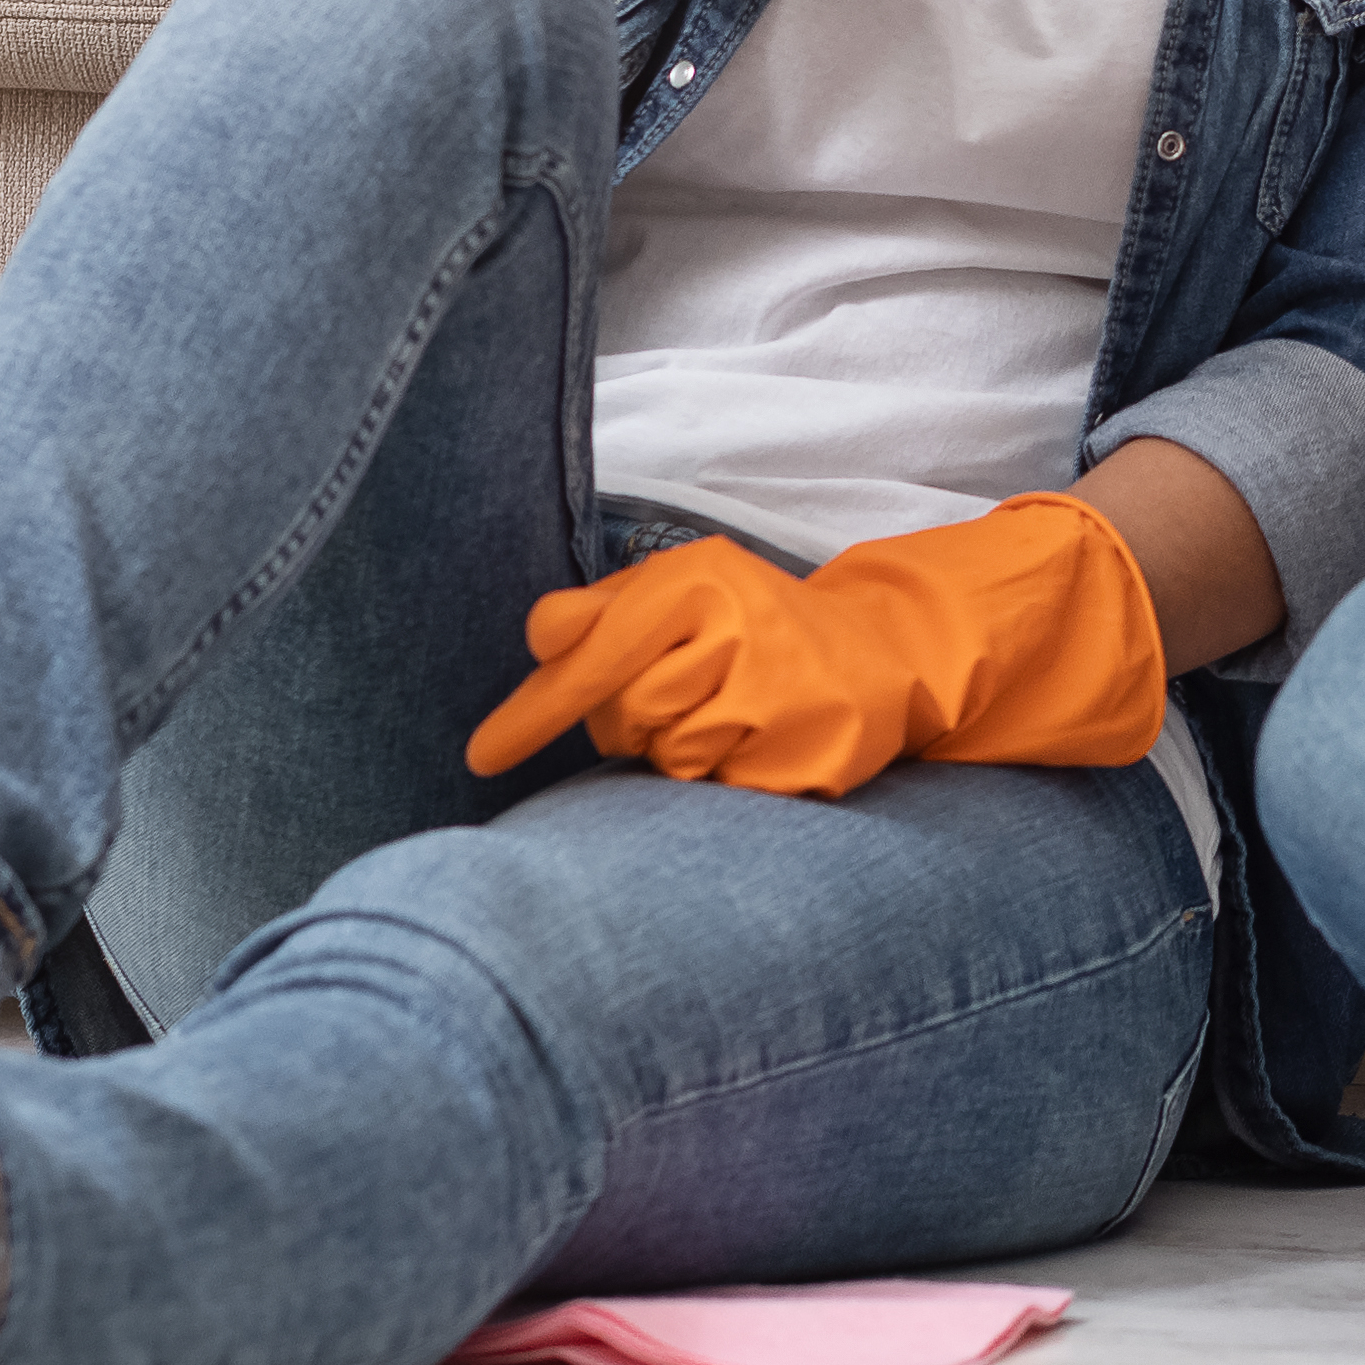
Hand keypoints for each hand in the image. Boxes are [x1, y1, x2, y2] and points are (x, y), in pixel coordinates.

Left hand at [467, 495, 1169, 797]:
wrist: (884, 654)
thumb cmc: (755, 626)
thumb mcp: (681, 592)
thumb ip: (602, 610)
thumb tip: (540, 636)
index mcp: (697, 577)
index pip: (589, 652)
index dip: (530, 712)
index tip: (480, 757)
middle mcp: (739, 625)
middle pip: (622, 714)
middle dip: (630, 723)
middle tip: (681, 698)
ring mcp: (778, 691)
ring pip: (669, 757)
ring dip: (681, 750)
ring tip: (728, 715)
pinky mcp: (806, 749)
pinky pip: (719, 788)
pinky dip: (725, 775)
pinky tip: (759, 741)